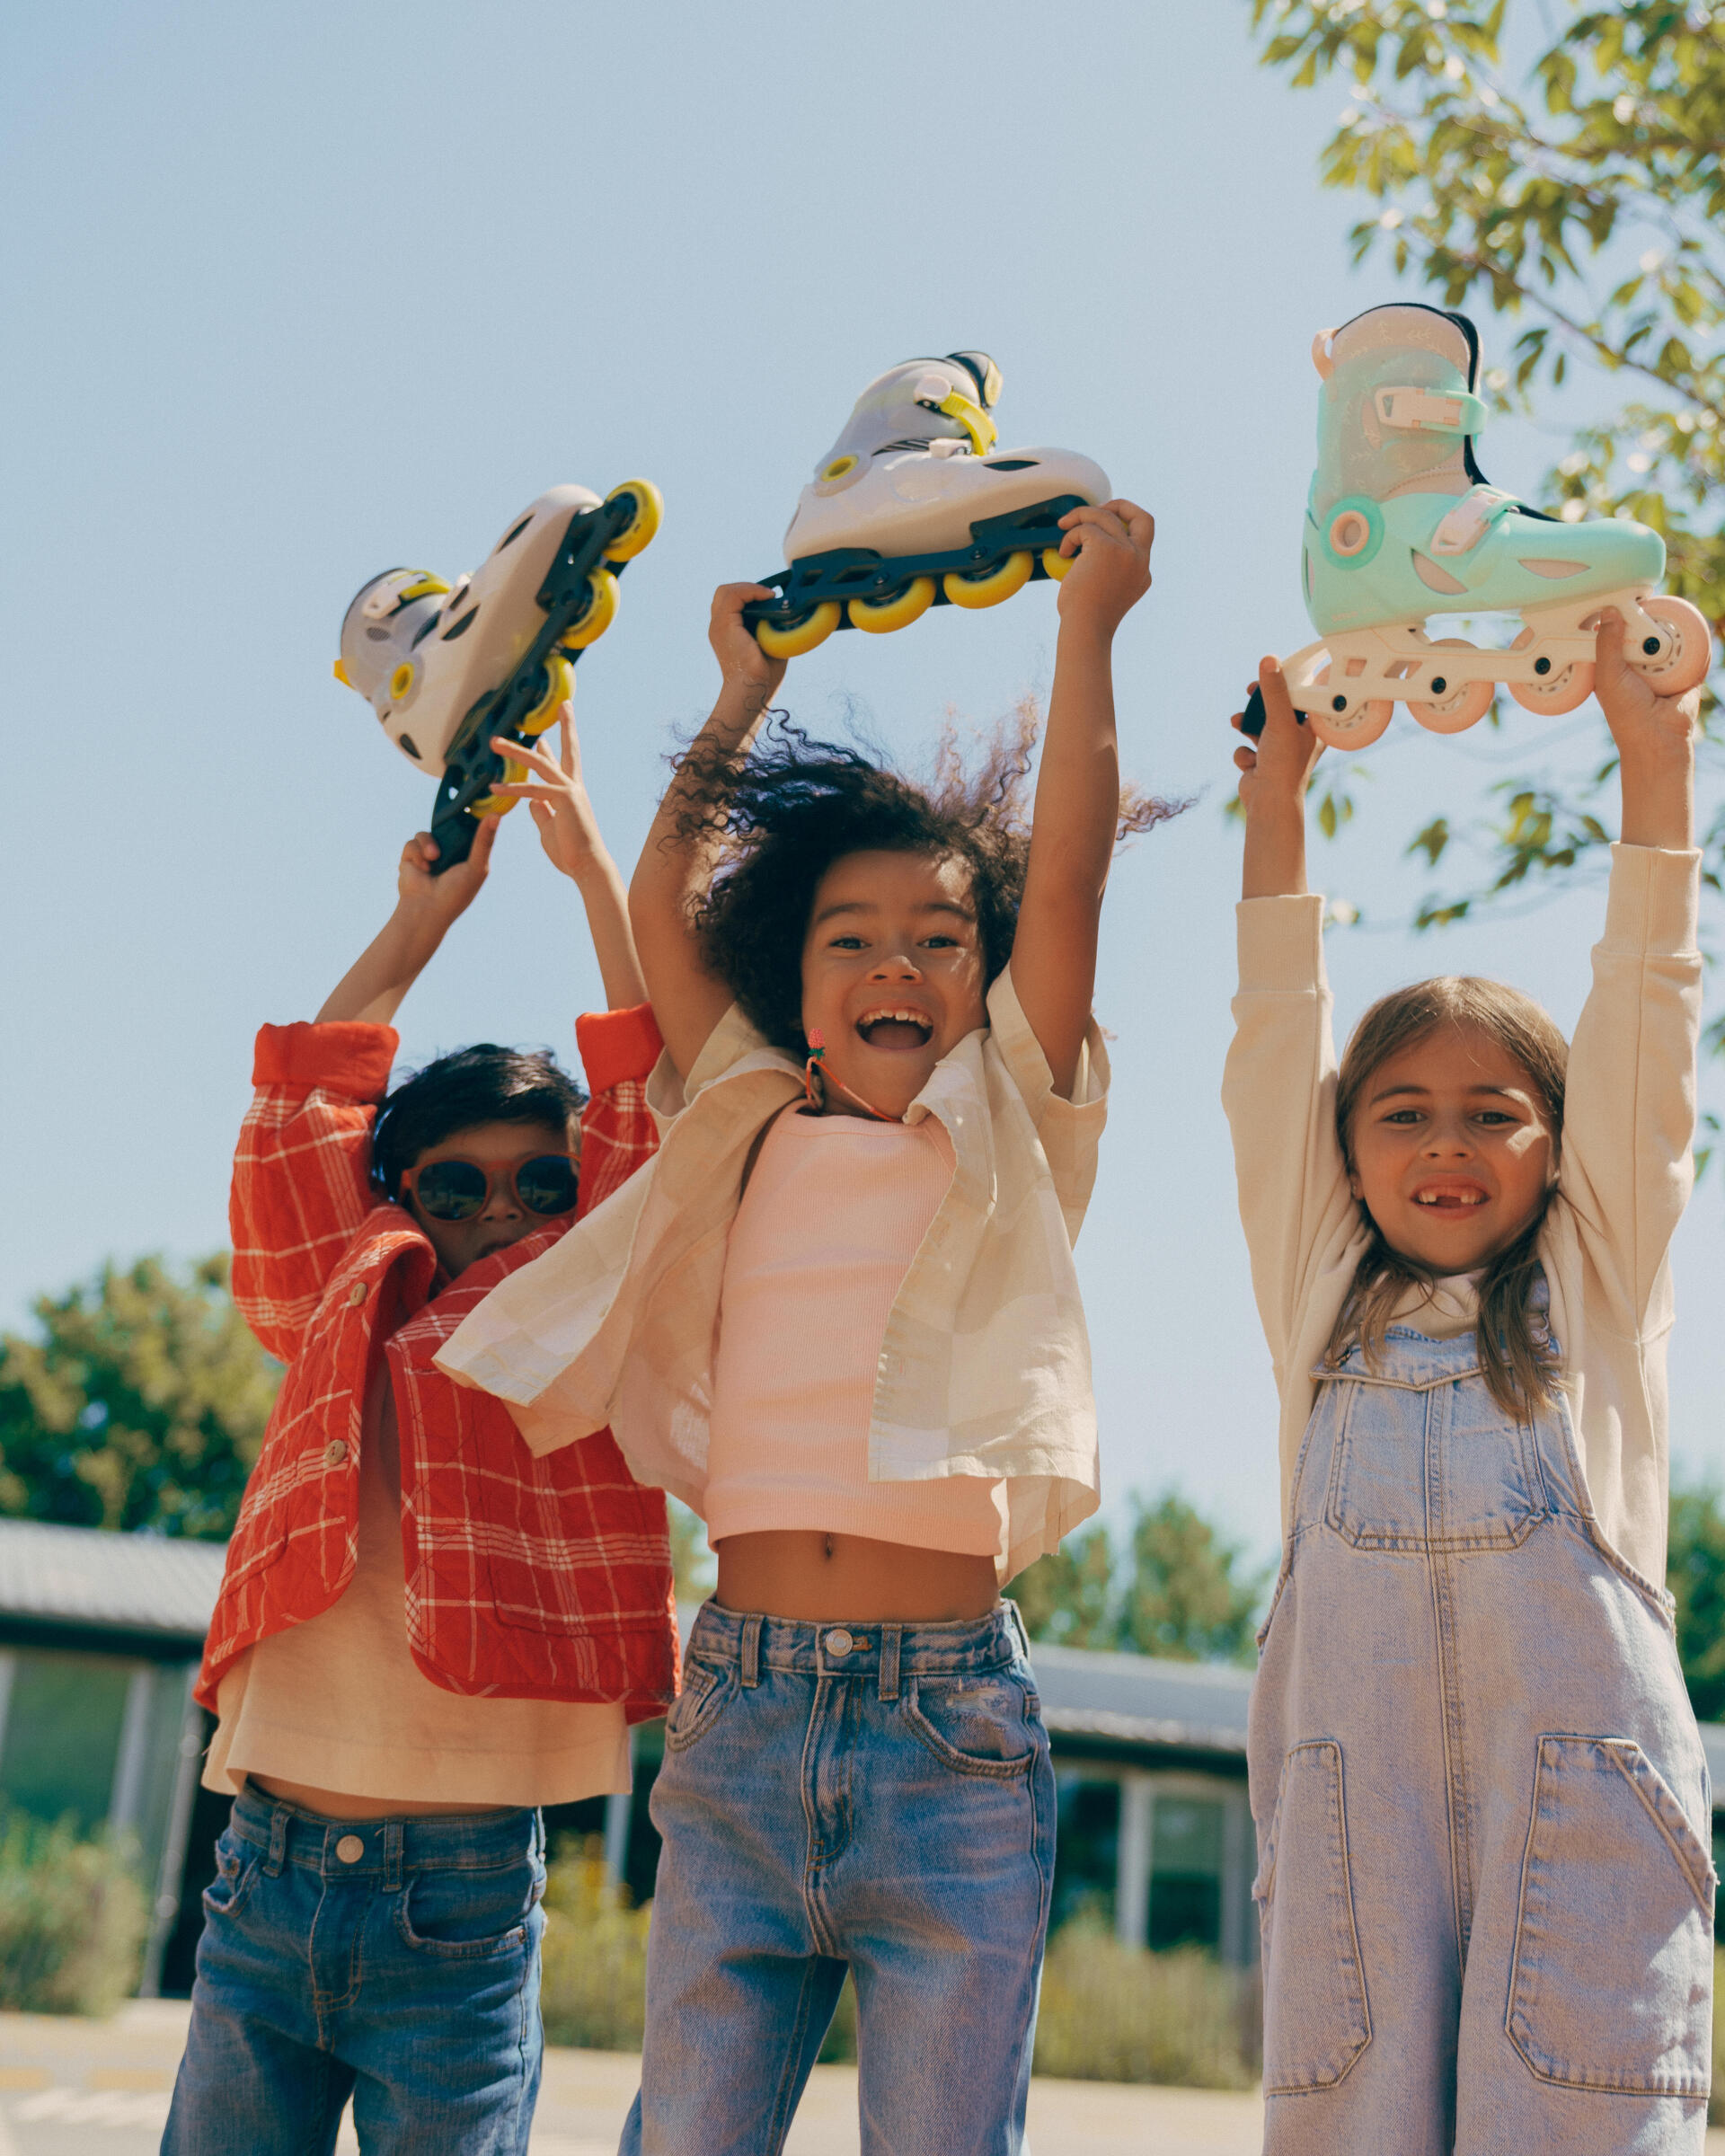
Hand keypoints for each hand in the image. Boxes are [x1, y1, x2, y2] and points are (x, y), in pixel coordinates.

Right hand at [395, 811, 498, 928]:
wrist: (426, 909)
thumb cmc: (456, 893)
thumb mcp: (476, 866)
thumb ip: (484, 842)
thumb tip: (496, 815)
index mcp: (468, 855)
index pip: (469, 830)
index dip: (469, 818)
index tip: (470, 805)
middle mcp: (449, 853)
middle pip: (444, 827)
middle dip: (443, 826)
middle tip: (449, 821)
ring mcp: (430, 854)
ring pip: (426, 833)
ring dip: (427, 844)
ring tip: (432, 859)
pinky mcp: (412, 857)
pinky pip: (412, 842)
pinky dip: (416, 854)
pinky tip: (422, 869)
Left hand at [483, 705, 609, 885]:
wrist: (587, 866)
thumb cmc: (571, 852)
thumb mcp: (550, 829)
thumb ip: (542, 813)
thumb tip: (532, 802)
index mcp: (572, 793)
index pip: (561, 765)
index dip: (552, 749)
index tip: (543, 738)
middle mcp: (574, 787)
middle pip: (569, 749)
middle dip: (566, 725)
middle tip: (564, 704)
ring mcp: (571, 791)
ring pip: (540, 764)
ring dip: (515, 751)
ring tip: (495, 742)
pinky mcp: (564, 800)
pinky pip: (533, 791)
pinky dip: (512, 790)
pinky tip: (494, 790)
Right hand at [710, 582, 787, 702]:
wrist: (754, 689)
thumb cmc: (764, 676)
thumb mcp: (769, 645)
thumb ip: (772, 629)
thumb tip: (787, 615)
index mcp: (725, 632)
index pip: (729, 602)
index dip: (747, 594)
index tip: (768, 598)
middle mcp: (717, 627)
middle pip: (724, 593)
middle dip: (746, 589)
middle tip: (767, 595)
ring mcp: (718, 626)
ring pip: (726, 591)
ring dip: (749, 588)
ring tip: (768, 594)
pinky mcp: (725, 625)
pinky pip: (733, 595)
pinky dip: (751, 590)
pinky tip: (767, 596)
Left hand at [1053, 499, 1153, 637]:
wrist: (1085, 630)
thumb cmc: (1085, 619)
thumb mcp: (1104, 591)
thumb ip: (1105, 569)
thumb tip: (1083, 550)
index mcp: (1142, 573)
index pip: (1143, 539)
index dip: (1126, 526)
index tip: (1105, 525)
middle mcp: (1140, 560)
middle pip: (1141, 517)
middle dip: (1119, 505)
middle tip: (1093, 510)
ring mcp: (1126, 552)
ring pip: (1105, 516)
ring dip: (1081, 517)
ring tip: (1063, 529)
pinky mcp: (1106, 547)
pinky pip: (1085, 528)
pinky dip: (1070, 535)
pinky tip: (1063, 552)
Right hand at [1232, 658, 1322, 816]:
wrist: (1269, 803)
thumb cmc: (1284, 764)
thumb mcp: (1279, 721)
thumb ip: (1274, 691)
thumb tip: (1268, 660)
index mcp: (1314, 729)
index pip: (1304, 696)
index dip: (1288, 682)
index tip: (1275, 671)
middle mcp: (1299, 739)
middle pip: (1278, 710)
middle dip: (1260, 703)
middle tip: (1251, 690)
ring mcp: (1280, 753)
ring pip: (1260, 728)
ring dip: (1247, 724)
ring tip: (1237, 722)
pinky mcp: (1262, 764)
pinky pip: (1248, 748)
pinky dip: (1244, 753)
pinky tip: (1249, 763)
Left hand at [1594, 609, 1699, 849]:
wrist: (1659, 736)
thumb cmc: (1627, 712)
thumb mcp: (1608, 675)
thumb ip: (1606, 643)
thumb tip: (1609, 612)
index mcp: (1615, 660)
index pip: (1615, 627)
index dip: (1617, 612)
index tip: (1620, 597)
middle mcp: (1638, 658)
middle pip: (1644, 625)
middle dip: (1644, 620)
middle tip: (1643, 625)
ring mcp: (1663, 660)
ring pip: (1668, 632)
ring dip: (1667, 634)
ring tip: (1660, 648)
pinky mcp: (1686, 665)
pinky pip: (1693, 645)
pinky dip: (1692, 641)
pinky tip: (1685, 640)